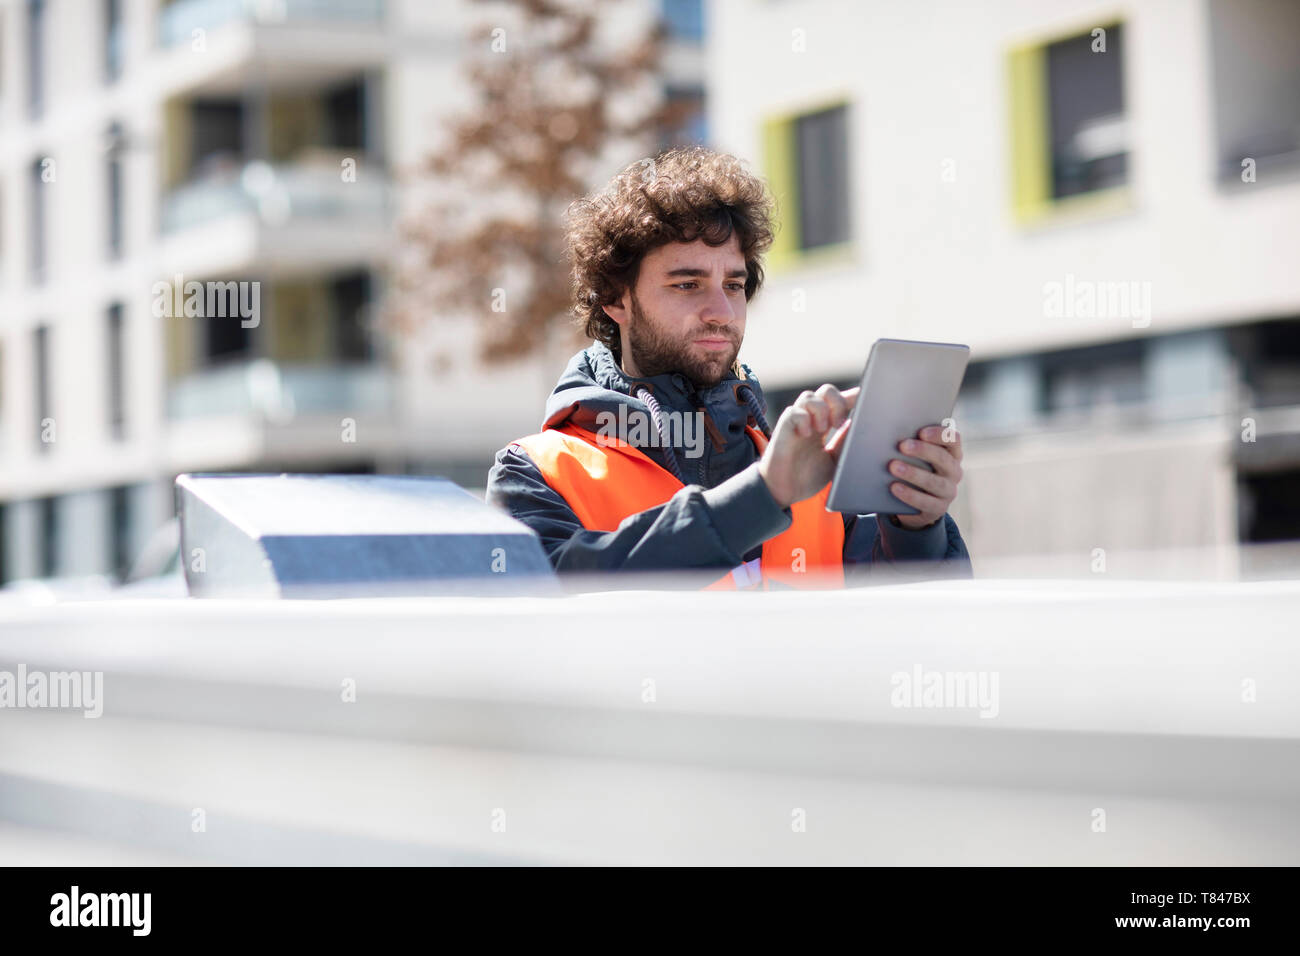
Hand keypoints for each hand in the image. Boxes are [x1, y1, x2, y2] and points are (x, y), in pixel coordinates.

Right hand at [758, 385, 857, 508]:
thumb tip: (857, 424)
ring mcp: (796, 422)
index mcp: (823, 426)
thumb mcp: (835, 460)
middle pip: (826, 391)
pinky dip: (804, 419)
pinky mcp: (784, 428)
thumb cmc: (806, 477)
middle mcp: (810, 420)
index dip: (851, 397)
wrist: (784, 491)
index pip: (838, 402)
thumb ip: (844, 442)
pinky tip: (807, 435)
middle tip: (838, 424)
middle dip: (837, 402)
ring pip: (810, 396)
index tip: (865, 398)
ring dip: (821, 410)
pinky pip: (794, 412)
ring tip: (823, 430)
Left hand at [888, 424, 963, 528]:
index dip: (939, 434)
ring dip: (914, 473)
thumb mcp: (912, 455)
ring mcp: (948, 491)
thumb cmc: (911, 468)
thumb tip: (876, 427)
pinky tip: (894, 487)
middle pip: (943, 458)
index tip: (921, 431)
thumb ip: (905, 440)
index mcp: (951, 453)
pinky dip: (910, 495)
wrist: (911, 503)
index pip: (953, 439)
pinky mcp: (938, 508)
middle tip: (902, 446)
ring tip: (893, 466)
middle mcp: (953, 471)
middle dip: (923, 451)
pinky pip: (926, 502)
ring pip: (935, 482)